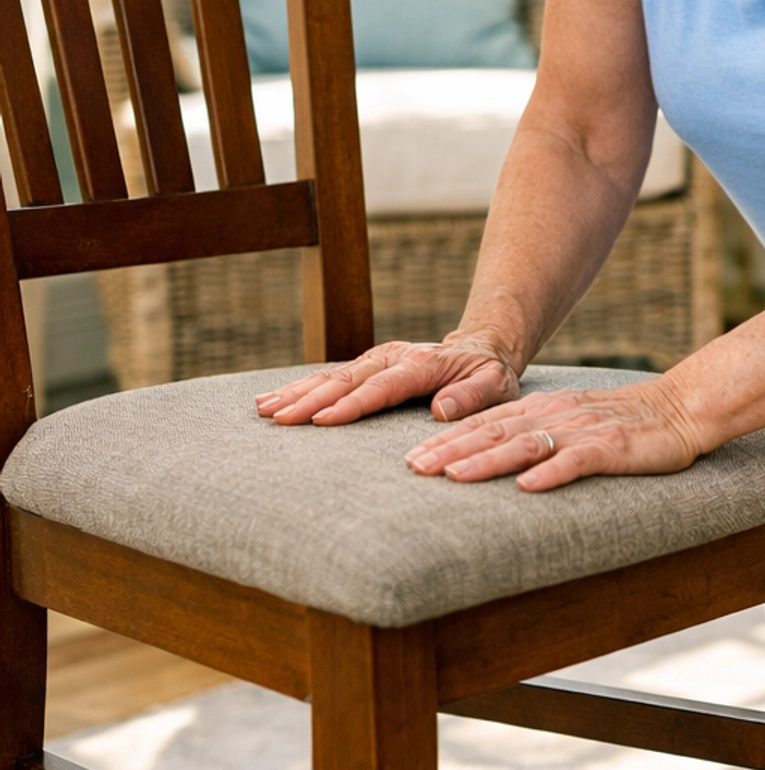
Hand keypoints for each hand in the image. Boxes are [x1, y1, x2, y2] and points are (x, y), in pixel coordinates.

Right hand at [254, 333, 519, 427]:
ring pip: (332, 376)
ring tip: (264, 410)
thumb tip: (440, 409)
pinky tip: (272, 400)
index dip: (352, 404)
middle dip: (310, 400)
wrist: (483, 348)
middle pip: (347, 380)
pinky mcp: (368, 365)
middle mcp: (394, 357)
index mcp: (422, 365)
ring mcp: (377, 359)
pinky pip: (330, 376)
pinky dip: (300, 387)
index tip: (322, 420)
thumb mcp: (495, 386)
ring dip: (297, 392)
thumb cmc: (490, 375)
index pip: (382, 387)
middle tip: (277, 419)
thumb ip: (471, 397)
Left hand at [403, 377, 702, 488]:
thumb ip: (534, 434)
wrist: (681, 409)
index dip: (446, 440)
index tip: (410, 459)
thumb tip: (489, 457)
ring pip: (526, 443)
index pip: (485, 423)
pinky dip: (551, 472)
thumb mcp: (570, 422)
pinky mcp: (612, 447)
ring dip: (488, 460)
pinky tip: (527, 487)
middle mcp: (555, 414)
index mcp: (543, 408)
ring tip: (454, 476)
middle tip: (413, 469)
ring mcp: (582, 430)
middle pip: (494, 431)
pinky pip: (577, 460)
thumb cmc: (623, 423)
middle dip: (451, 450)